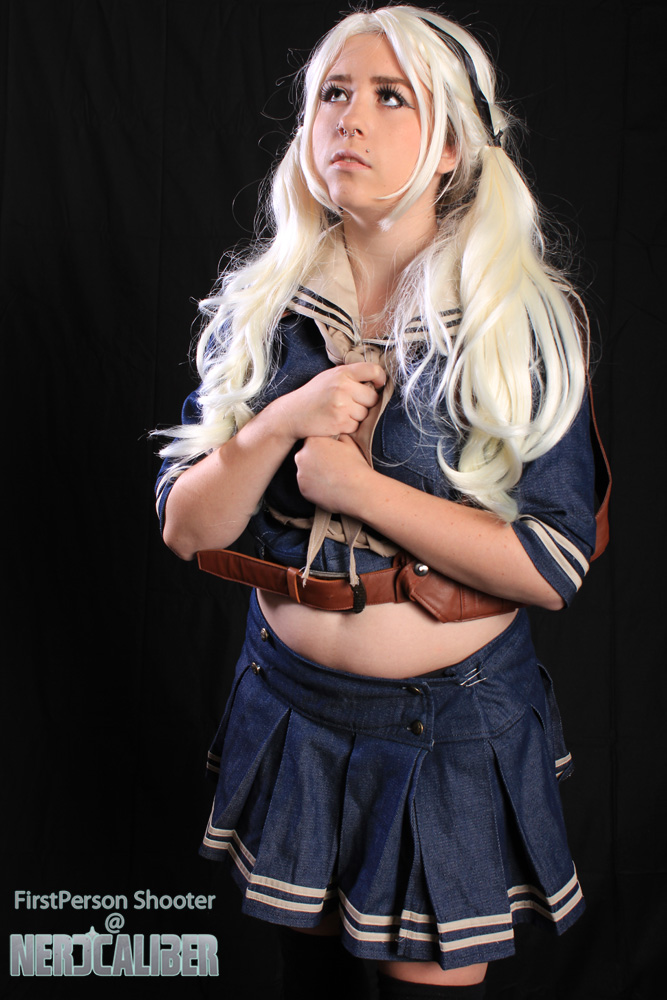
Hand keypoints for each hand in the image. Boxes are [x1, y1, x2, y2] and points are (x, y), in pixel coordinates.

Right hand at [270, 362, 384, 441]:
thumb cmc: (314, 395)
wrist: (292, 414)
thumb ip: (351, 376)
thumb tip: (378, 380)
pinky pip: (356, 426)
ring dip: (357, 415)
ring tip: (340, 412)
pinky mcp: (340, 422)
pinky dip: (349, 426)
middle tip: (351, 403)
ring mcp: (341, 405)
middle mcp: (343, 387)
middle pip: (373, 397)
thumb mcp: (330, 377)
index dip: (380, 379)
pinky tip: (336, 421)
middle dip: (366, 402)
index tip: (378, 384)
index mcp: (342, 373)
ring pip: (365, 414)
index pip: (373, 370)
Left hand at [294, 434, 371, 513]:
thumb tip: (335, 433)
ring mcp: (300, 474)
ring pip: (305, 471)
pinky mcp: (303, 489)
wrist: (357, 490)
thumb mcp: (349, 442)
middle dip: (315, 460)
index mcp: (312, 441)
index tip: (330, 453)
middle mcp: (301, 456)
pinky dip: (314, 486)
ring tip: (330, 477)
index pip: (311, 441)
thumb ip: (337, 435)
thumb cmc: (354, 466)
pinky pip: (306, 486)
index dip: (321, 447)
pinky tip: (328, 486)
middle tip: (330, 466)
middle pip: (305, 456)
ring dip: (314, 473)